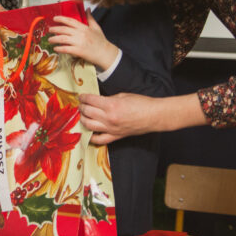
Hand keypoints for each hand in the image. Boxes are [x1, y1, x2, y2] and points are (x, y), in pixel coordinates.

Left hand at [48, 14, 119, 70]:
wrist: (105, 53)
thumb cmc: (101, 41)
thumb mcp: (96, 27)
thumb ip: (90, 18)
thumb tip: (87, 9)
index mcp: (84, 27)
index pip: (70, 21)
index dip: (61, 19)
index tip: (55, 18)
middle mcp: (80, 34)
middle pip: (64, 29)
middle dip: (55, 29)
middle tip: (50, 30)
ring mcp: (79, 42)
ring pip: (63, 39)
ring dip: (54, 39)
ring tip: (50, 40)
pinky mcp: (78, 51)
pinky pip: (66, 49)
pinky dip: (59, 49)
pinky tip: (55, 48)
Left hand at [78, 92, 207, 144]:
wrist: (154, 116)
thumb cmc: (142, 103)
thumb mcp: (123, 95)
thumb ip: (109, 99)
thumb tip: (98, 101)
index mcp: (111, 105)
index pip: (90, 100)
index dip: (83, 97)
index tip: (81, 96)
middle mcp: (109, 118)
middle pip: (87, 112)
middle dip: (81, 107)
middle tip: (80, 104)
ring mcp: (111, 129)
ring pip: (89, 126)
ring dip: (83, 120)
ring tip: (82, 116)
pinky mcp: (116, 136)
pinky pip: (99, 139)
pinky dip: (91, 137)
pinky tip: (88, 132)